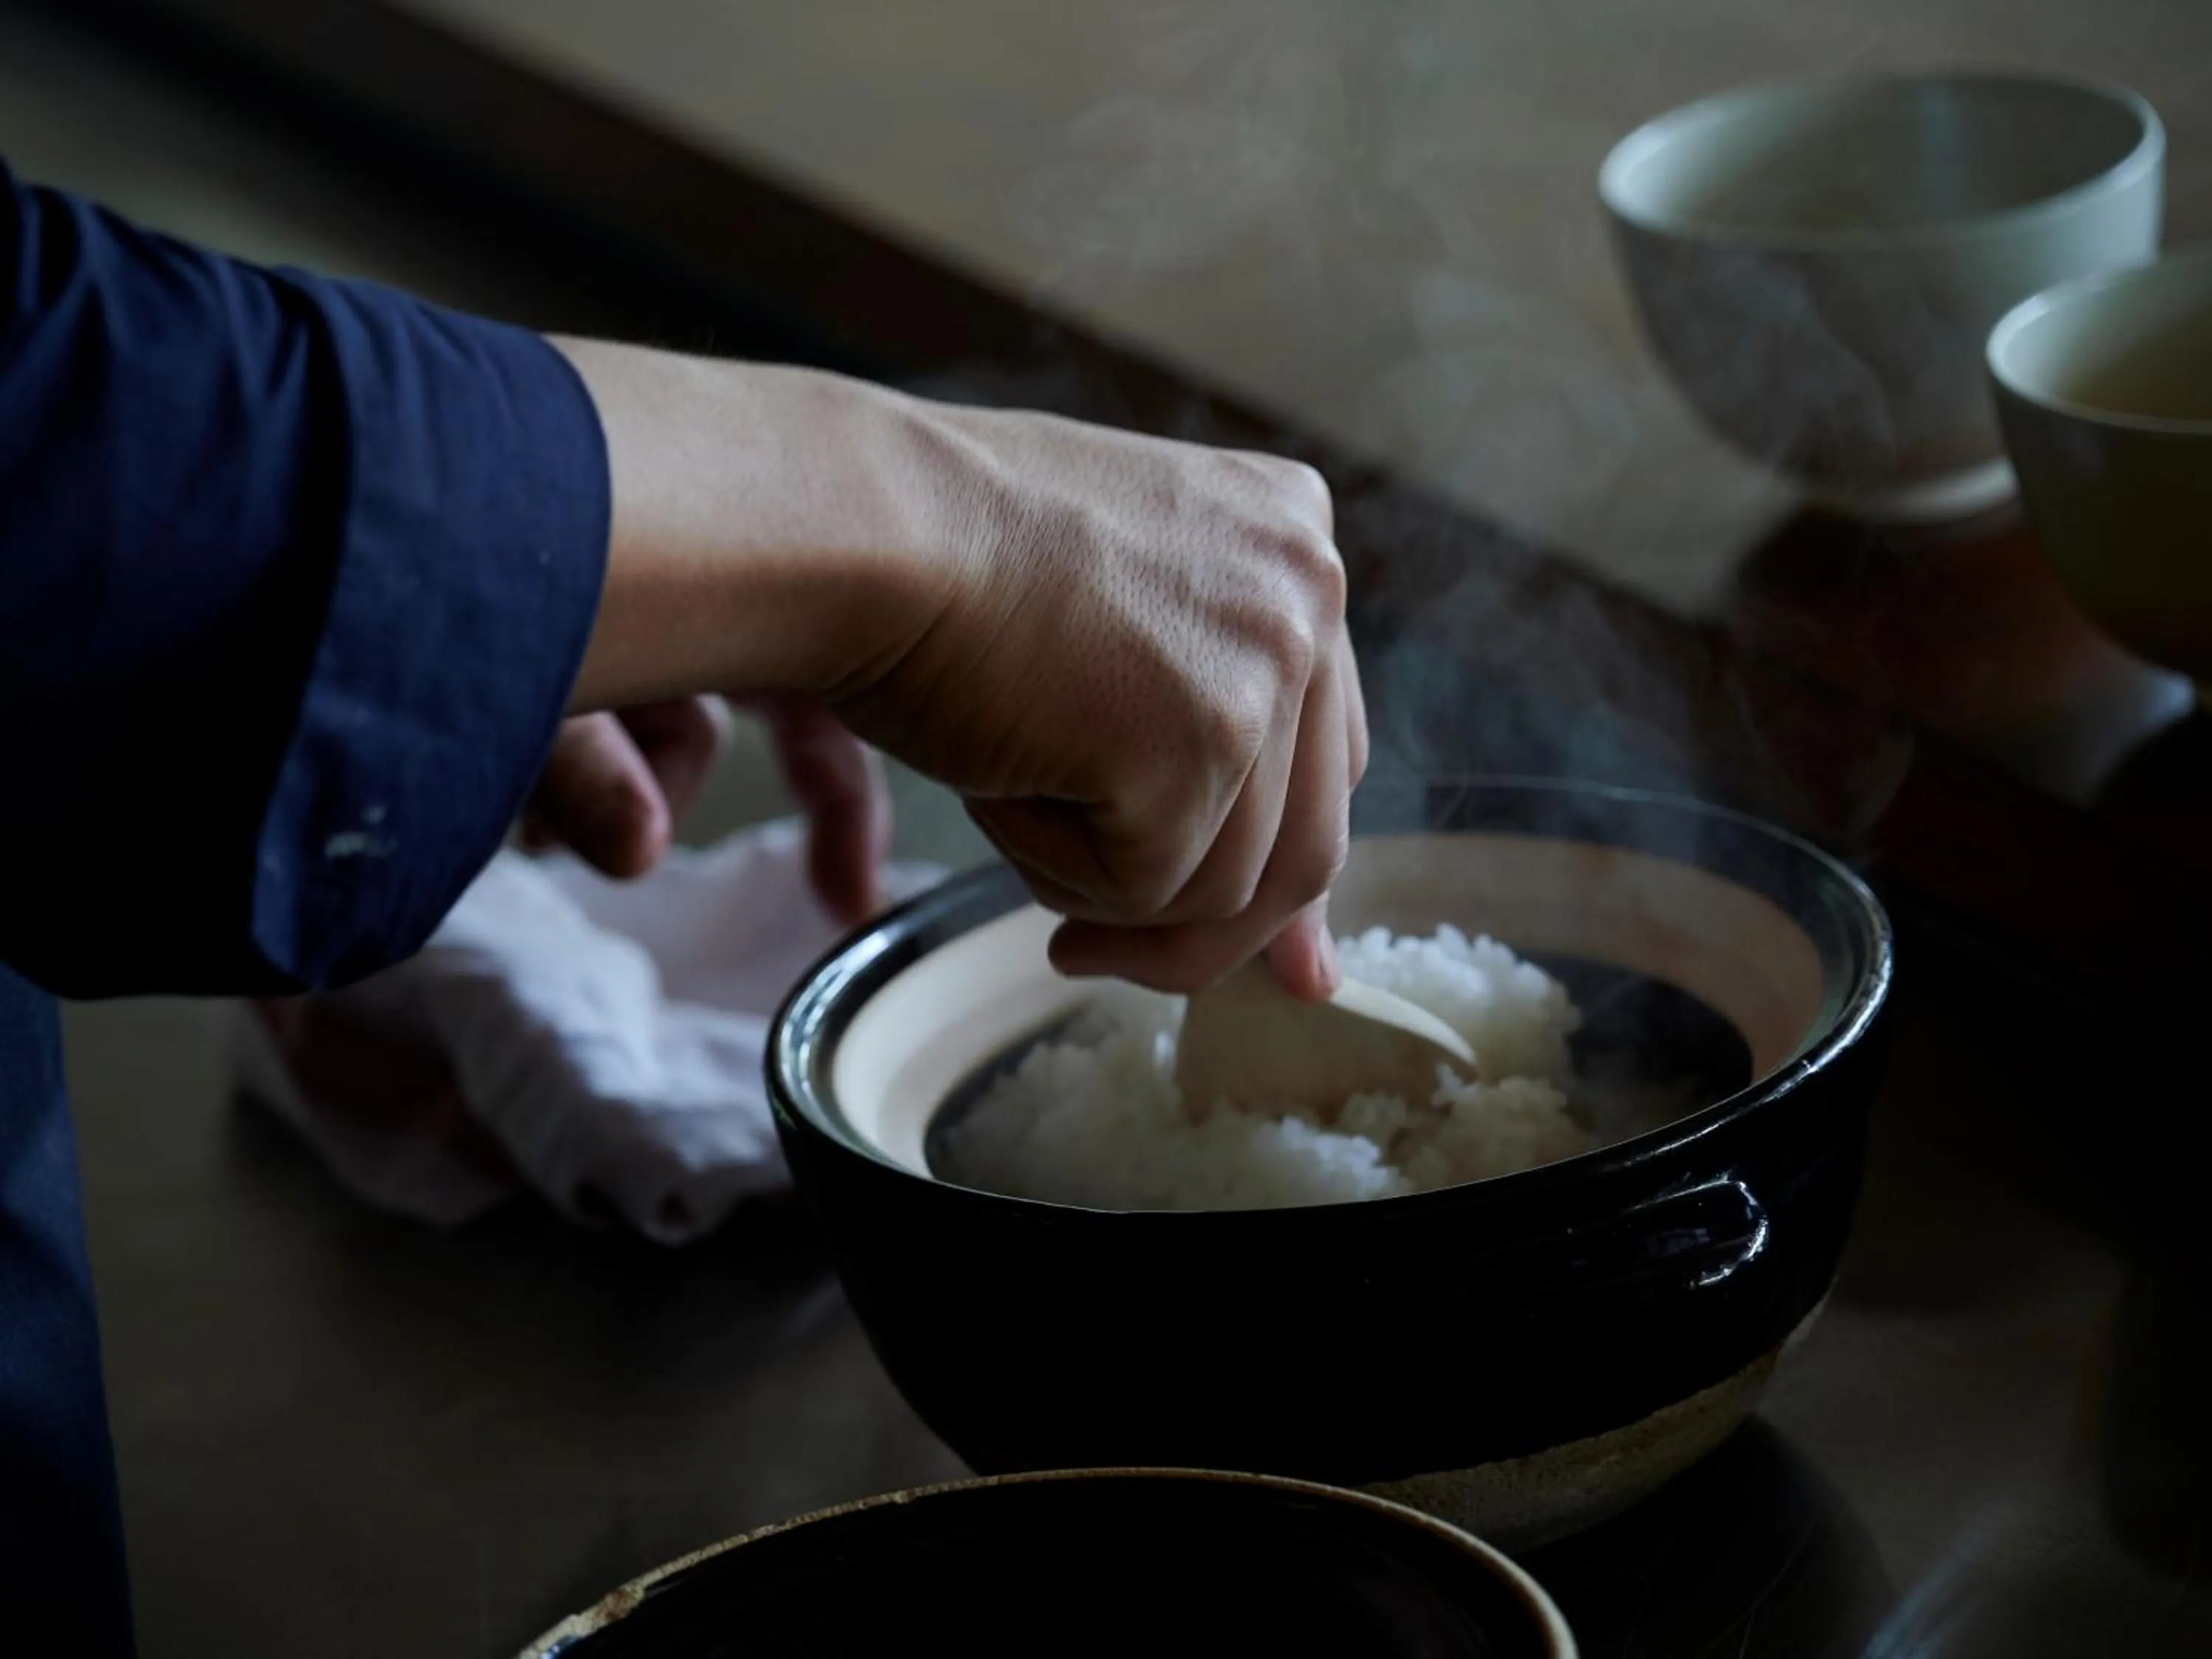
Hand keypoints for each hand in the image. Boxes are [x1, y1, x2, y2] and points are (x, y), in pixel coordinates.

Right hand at [556, 347, 1364, 997]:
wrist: (853, 525)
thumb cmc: (937, 558)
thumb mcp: (1109, 617)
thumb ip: (1204, 719)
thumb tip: (1286, 925)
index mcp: (1294, 538)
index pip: (1326, 754)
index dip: (1274, 860)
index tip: (1241, 944)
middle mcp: (1308, 590)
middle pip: (1304, 839)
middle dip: (1206, 930)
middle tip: (1092, 954)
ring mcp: (1265, 665)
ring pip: (1223, 886)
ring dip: (1102, 888)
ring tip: (1002, 791)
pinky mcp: (1202, 742)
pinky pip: (1145, 890)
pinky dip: (1054, 868)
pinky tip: (995, 778)